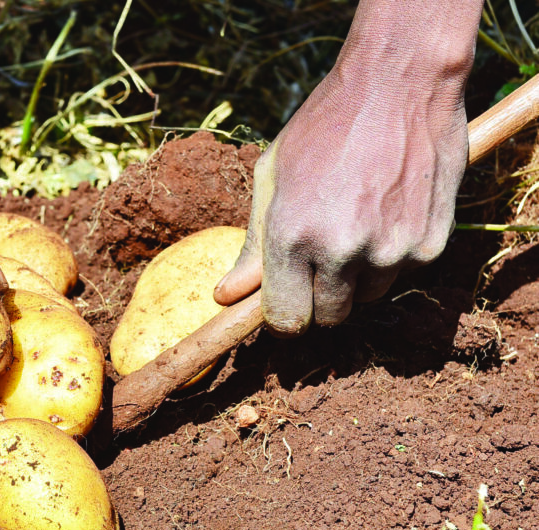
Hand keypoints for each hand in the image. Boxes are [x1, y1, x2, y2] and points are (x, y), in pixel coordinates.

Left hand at [214, 0, 482, 334]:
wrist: (398, 81)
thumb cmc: (324, 125)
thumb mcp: (273, 177)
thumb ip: (252, 245)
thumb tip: (228, 297)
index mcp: (293, 236)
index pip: (286, 320)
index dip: (282, 315)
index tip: (283, 300)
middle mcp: (343, 251)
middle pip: (328, 318)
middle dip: (318, 296)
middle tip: (319, 255)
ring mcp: (392, 251)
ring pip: (366, 297)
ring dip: (356, 276)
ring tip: (355, 221)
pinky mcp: (430, 245)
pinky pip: (401, 274)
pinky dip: (391, 255)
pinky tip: (386, 210)